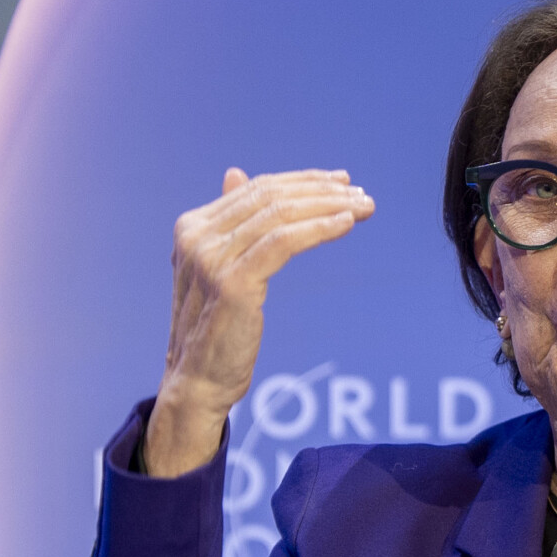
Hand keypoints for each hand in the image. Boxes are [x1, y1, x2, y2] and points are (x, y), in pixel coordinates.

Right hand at [142, 167, 374, 476]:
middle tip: (362, 193)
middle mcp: (197, 236)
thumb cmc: (217, 329)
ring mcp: (211, 258)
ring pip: (280, 215)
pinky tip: (345, 224)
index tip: (343, 181)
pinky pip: (284, 243)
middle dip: (322, 191)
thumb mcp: (220, 267)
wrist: (199, 381)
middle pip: (271, 197)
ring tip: (363, 207)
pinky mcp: (232, 282)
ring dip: (329, 206)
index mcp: (193, 226)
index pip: (257, 188)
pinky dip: (319, 229)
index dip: (303, 181)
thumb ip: (231, 223)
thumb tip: (236, 174)